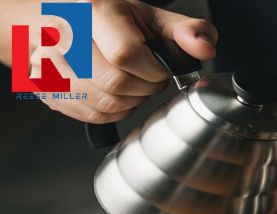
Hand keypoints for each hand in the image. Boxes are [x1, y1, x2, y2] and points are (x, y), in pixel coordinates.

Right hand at [31, 0, 216, 122]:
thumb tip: (206, 49)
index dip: (152, 70)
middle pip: (117, 84)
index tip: (159, 67)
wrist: (54, 20)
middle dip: (144, 87)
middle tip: (146, 75)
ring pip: (107, 104)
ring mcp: (49, 65)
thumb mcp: (147, 16)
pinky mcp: (46, 89)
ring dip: (130, 101)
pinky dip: (113, 110)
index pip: (125, 54)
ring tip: (128, 80)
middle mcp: (62, 36)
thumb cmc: (105, 18)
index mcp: (90, 11)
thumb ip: (184, 31)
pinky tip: (111, 91)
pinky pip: (94, 116)